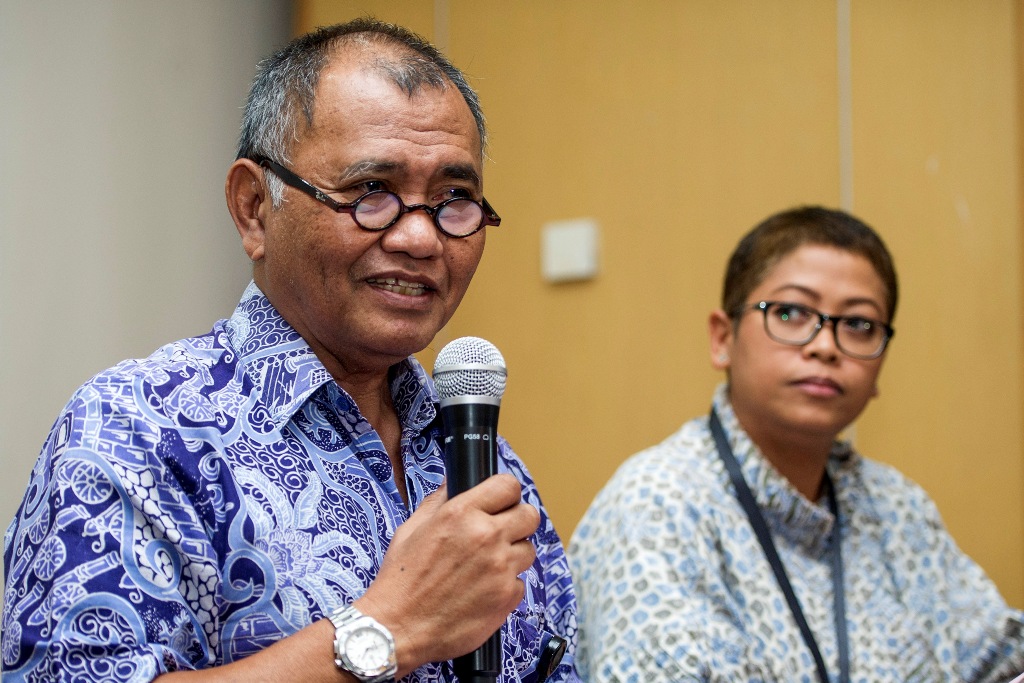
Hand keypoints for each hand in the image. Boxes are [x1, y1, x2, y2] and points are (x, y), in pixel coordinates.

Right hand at [355, 473, 539, 676]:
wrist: (398, 628)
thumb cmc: (400, 580)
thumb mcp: (412, 529)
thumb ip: (438, 501)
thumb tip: (453, 482)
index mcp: (461, 513)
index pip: (508, 486)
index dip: (506, 493)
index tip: (502, 502)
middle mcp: (486, 536)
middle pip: (530, 515)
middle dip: (518, 521)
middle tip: (502, 532)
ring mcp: (500, 567)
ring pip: (528, 550)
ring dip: (513, 556)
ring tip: (487, 567)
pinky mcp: (506, 597)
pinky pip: (520, 583)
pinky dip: (505, 586)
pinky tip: (482, 591)